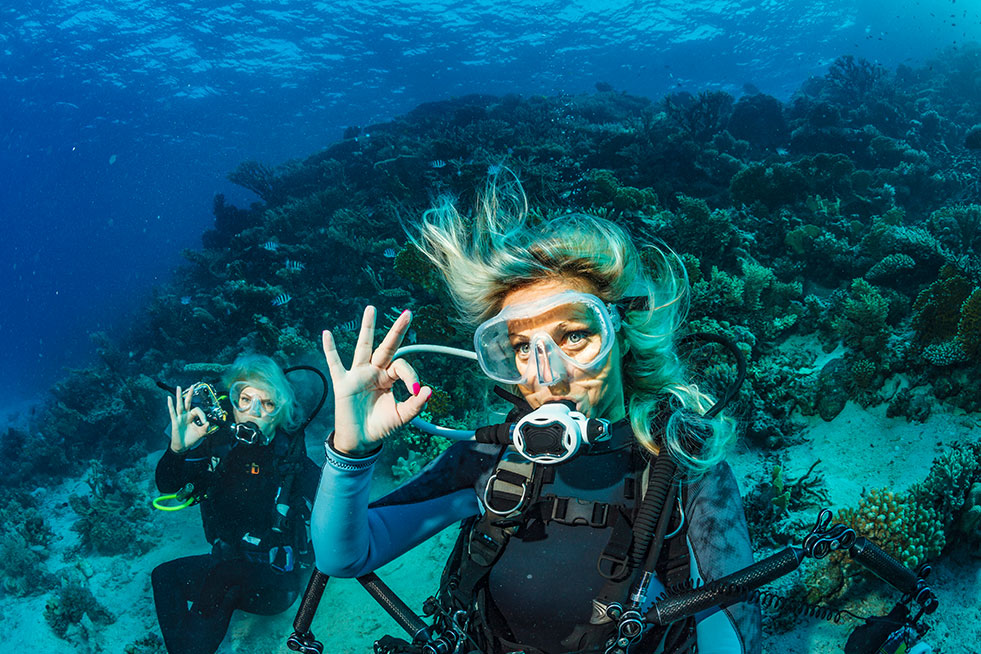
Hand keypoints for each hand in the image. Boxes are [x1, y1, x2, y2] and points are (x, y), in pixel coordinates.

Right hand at [168, 385, 210, 452]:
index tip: (205, 422)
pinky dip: (170, 405)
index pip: (197, 410)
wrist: (183, 446)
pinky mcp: (175, 422)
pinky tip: (169, 398)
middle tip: (192, 385)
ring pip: (180, 405)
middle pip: (188, 403)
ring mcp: (180, 418)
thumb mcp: (201, 433)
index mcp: (192, 417)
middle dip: (190, 394)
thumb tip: (208, 422)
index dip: (202, 415)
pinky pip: (172, 412)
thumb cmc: (191, 439)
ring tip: (178, 387)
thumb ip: (205, 428)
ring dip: (179, 396)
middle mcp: (186, 416)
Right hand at [322, 306, 430, 455]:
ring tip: (371, 309)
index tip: (416, 390)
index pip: (402, 366)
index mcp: (389, 378)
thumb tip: (429, 390)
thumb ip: (415, 405)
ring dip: (367, 328)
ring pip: (364, 347)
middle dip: (397, 330)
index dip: (412, 376)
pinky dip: (330, 350)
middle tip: (409, 313)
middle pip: (387, 346)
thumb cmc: (381, 427)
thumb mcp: (402, 417)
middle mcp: (375, 372)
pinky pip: (335, 364)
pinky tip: (327, 334)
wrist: (360, 441)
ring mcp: (358, 375)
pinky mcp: (343, 383)